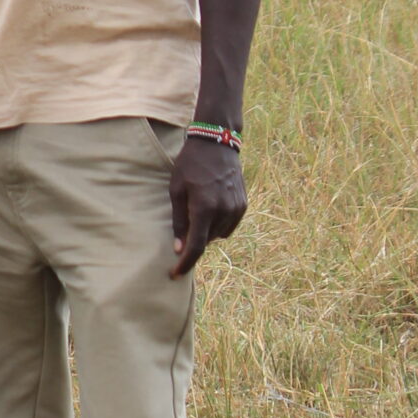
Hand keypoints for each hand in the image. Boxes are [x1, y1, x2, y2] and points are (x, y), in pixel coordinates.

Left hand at [169, 139, 247, 276]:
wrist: (217, 143)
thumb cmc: (190, 165)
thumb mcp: (176, 190)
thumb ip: (179, 221)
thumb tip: (179, 248)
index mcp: (204, 208)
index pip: (196, 246)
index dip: (185, 263)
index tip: (175, 274)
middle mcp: (224, 211)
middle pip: (207, 241)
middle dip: (194, 241)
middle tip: (183, 227)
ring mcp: (236, 209)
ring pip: (218, 235)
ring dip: (207, 232)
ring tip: (197, 211)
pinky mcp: (243, 205)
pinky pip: (228, 226)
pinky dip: (218, 225)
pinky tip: (210, 209)